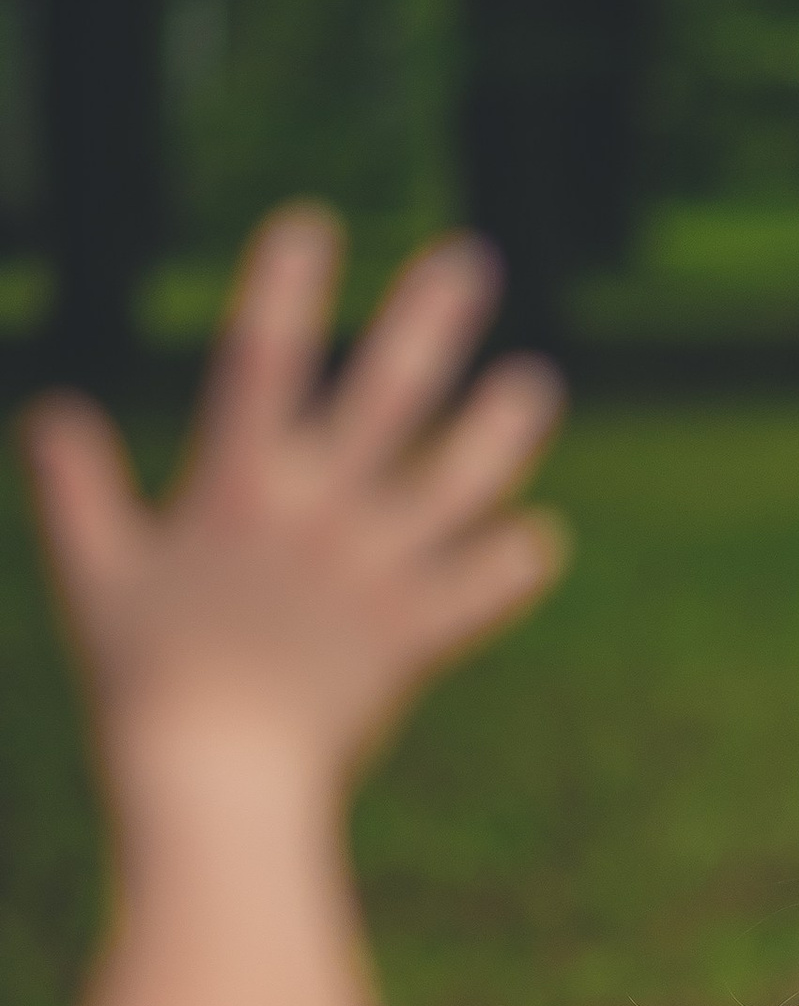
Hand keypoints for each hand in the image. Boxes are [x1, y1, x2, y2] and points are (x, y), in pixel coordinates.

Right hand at [19, 203, 565, 789]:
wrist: (212, 781)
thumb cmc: (142, 683)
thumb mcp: (93, 575)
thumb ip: (76, 494)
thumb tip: (48, 415)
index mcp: (236, 489)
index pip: (257, 360)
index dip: (282, 287)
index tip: (309, 224)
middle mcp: (315, 515)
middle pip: (383, 396)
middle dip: (427, 321)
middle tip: (470, 258)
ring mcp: (371, 575)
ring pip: (453, 483)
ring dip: (499, 431)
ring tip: (538, 383)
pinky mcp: (409, 639)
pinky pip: (474, 595)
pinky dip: (509, 569)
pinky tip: (543, 541)